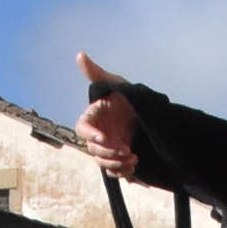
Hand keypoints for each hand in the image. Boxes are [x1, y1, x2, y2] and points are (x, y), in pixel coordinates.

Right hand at [75, 54, 138, 176]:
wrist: (146, 114)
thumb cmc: (127, 95)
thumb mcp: (114, 83)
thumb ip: (96, 73)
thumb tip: (80, 55)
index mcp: (91, 119)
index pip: (82, 129)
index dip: (90, 135)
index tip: (103, 138)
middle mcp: (97, 136)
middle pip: (93, 151)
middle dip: (108, 153)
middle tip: (125, 150)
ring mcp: (107, 149)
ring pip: (104, 164)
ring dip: (116, 165)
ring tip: (133, 159)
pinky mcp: (118, 159)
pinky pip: (115, 171)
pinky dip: (123, 172)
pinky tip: (134, 167)